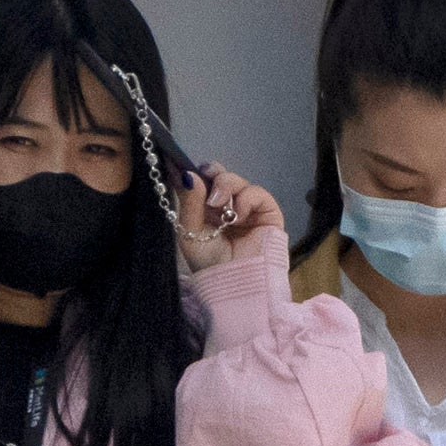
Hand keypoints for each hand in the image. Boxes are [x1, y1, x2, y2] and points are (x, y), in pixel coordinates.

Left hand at [168, 161, 283, 274]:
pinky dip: (246, 199)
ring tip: (218, 205)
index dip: (192, 171)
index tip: (178, 160)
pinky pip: (258, 193)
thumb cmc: (211, 264)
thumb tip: (186, 173)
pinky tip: (237, 215)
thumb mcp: (190, 233)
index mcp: (206, 211)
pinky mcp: (268, 213)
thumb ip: (189, 202)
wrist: (235, 285)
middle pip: (220, 176)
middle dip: (212, 172)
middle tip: (204, 177)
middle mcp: (227, 207)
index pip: (201, 183)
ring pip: (238, 181)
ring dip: (226, 186)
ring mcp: (248, 210)